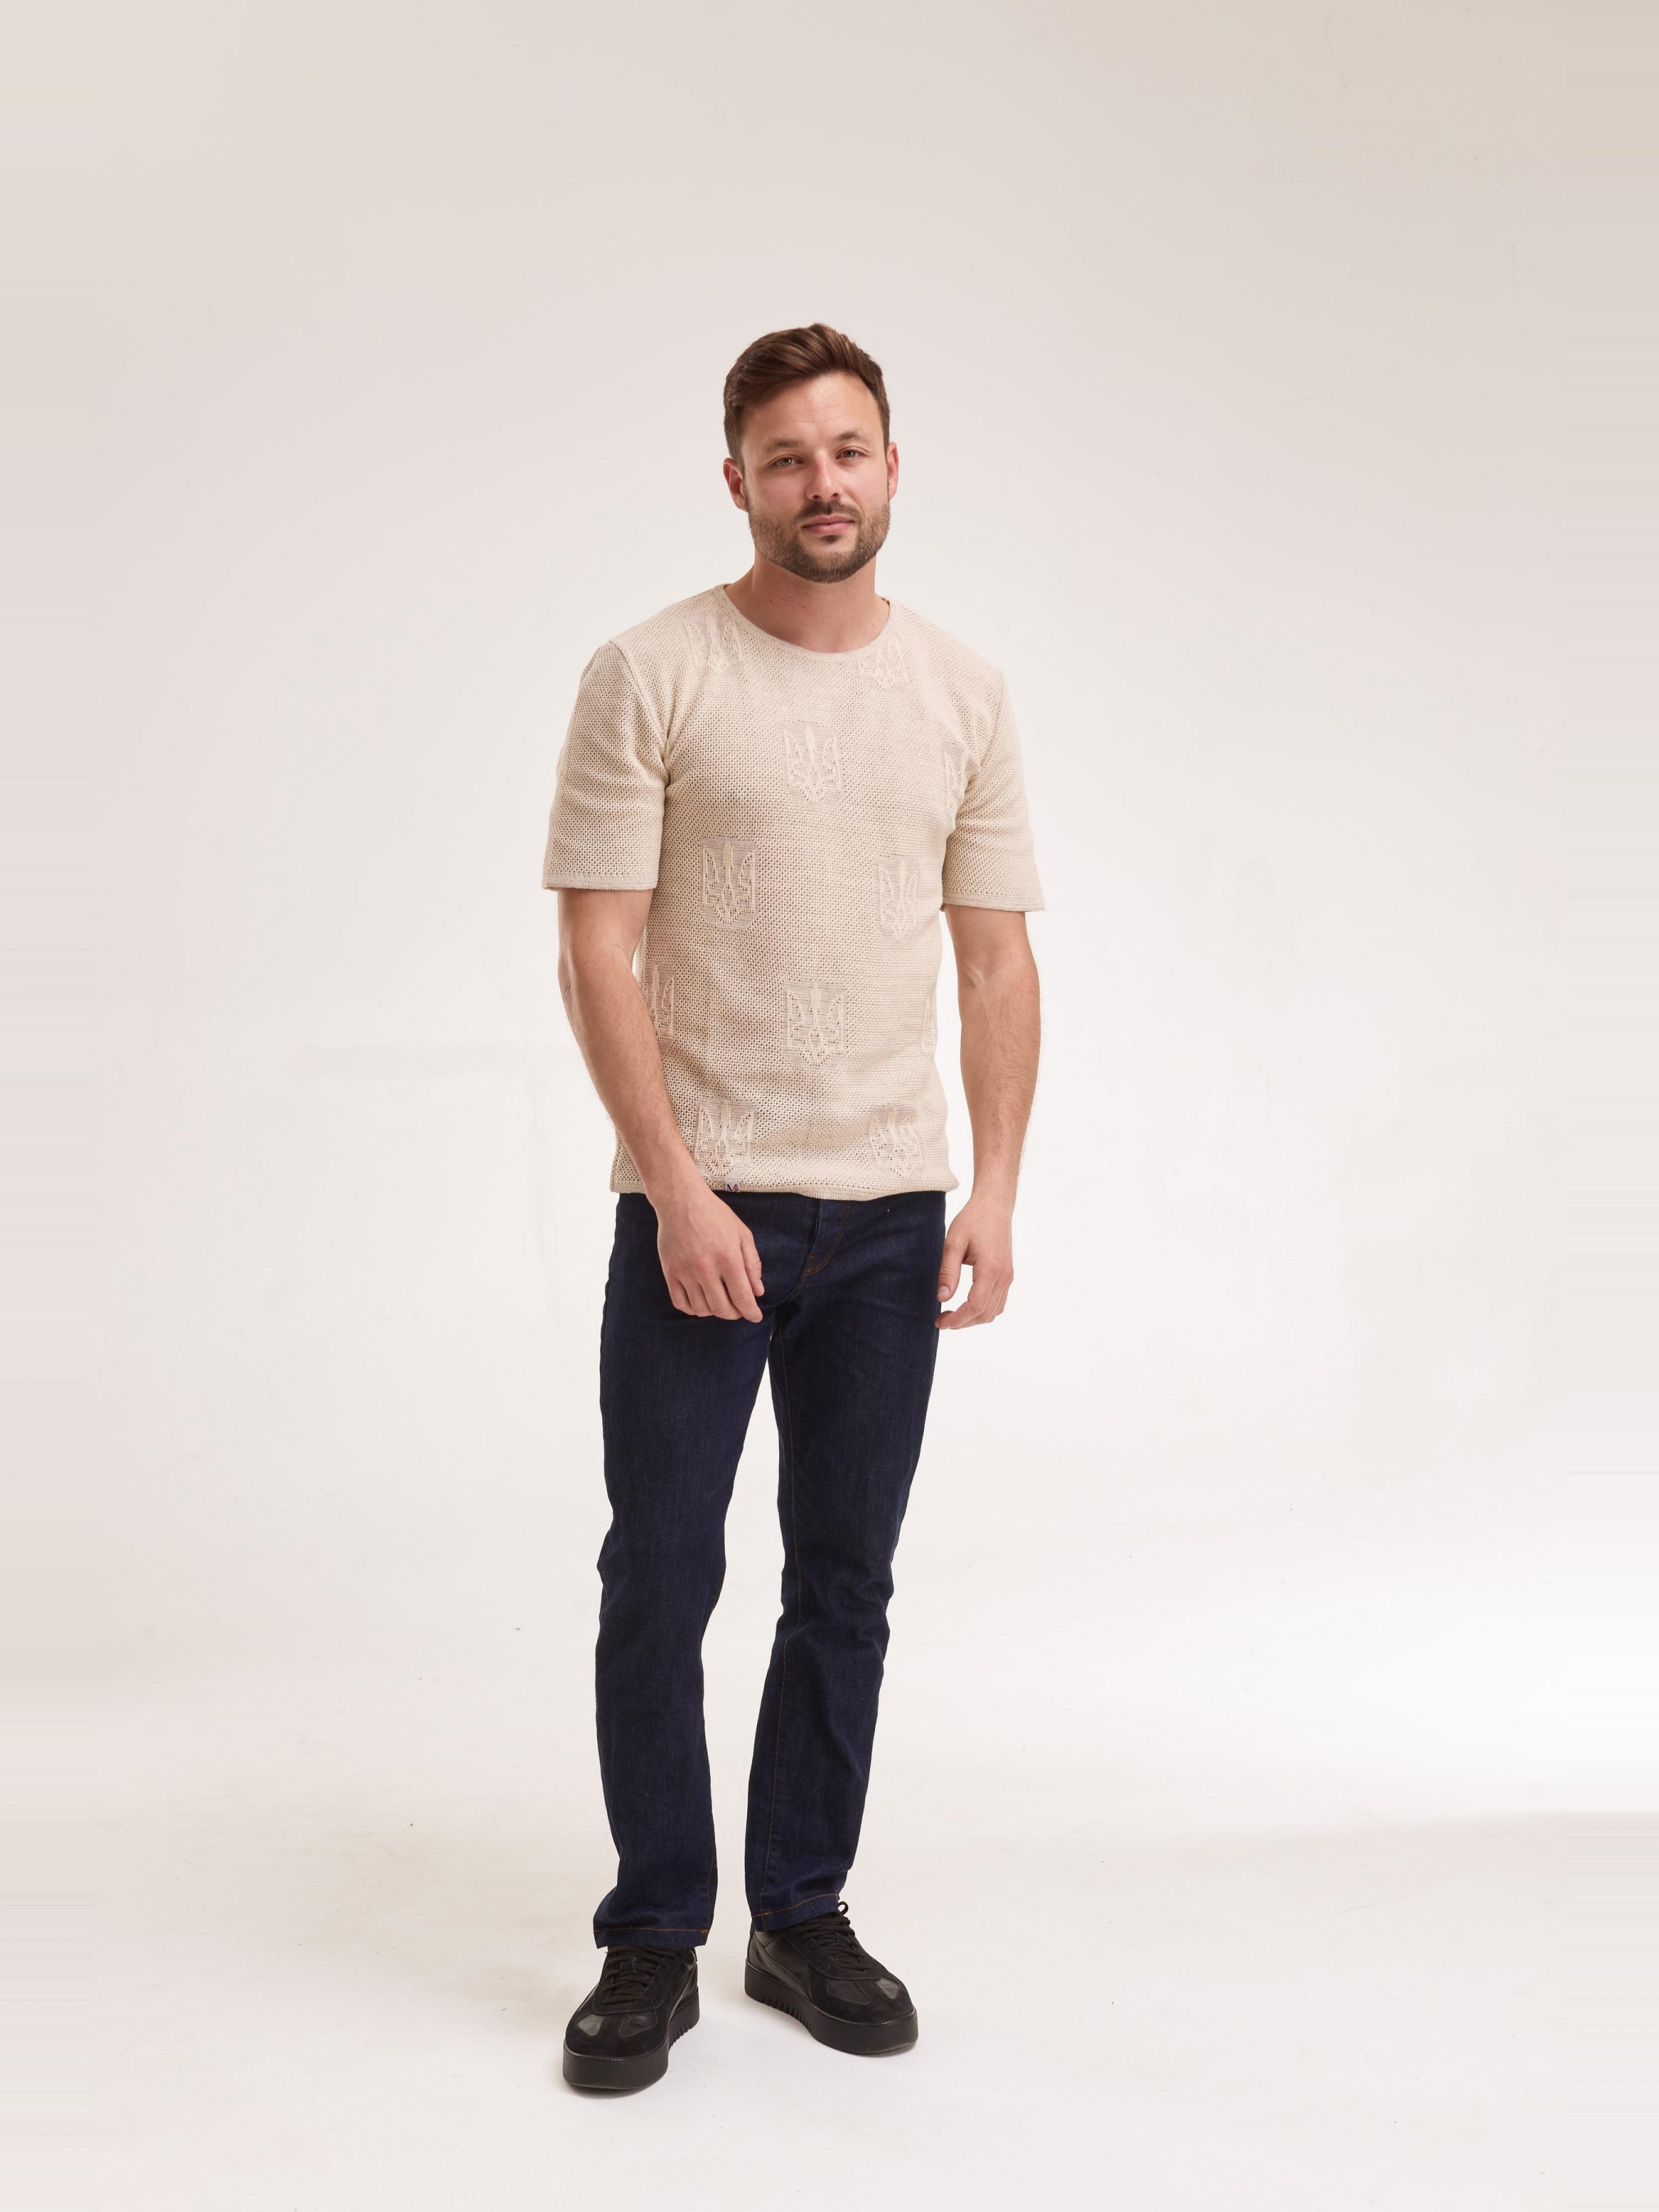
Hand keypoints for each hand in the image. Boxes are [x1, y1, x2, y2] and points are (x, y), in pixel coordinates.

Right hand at [654, 1180, 764, 1320]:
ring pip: (701, 1309)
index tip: (755, 1317)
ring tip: (720, 1302)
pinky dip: (693, 1309)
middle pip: (722, 1308)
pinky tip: (701, 1302)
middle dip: (734, 1314)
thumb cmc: (715, 1215)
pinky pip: (681, 1303)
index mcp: (728, 1258)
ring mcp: (685, 1272)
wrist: (680, 1201)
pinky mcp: (670, 1272)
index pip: (742, 1297)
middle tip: (738, 1309)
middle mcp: (706, 1268)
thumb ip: (752, 1264)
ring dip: (714, 1311)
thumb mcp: (742, 1234)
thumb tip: (758, 1292)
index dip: (750, 1312)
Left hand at [935, 1195, 1014, 1328]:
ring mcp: (1008, 1277)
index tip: (940, 1322)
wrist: (994, 1206)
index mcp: (990, 1269)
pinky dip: (983, 1311)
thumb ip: (948, 1272)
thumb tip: (942, 1298)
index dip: (957, 1319)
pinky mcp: (1008, 1275)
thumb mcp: (953, 1243)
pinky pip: (999, 1302)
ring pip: (994, 1311)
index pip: (976, 1306)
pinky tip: (967, 1307)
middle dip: (963, 1322)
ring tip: (952, 1316)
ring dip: (973, 1319)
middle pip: (985, 1314)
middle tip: (942, 1321)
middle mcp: (1004, 1276)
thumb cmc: (973, 1220)